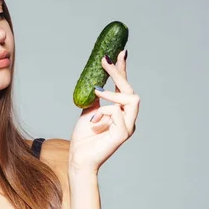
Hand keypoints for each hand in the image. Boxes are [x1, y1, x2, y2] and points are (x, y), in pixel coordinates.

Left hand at [69, 50, 139, 174]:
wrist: (78, 156)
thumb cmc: (84, 135)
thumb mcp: (89, 108)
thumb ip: (97, 96)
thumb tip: (97, 78)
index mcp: (120, 110)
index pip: (124, 85)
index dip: (123, 68)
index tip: (120, 51)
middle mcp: (128, 117)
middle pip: (130, 89)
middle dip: (118, 72)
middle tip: (104, 61)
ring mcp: (128, 126)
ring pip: (130, 99)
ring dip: (111, 94)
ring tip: (96, 95)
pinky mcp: (123, 135)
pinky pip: (118, 113)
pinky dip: (104, 112)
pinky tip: (94, 121)